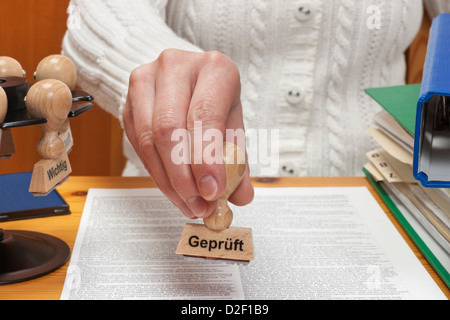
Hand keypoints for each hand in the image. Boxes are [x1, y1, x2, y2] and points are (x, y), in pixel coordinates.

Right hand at [123, 49, 253, 218]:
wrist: (185, 80)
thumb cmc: (214, 101)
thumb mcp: (233, 124)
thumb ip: (238, 160)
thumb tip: (241, 197)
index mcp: (213, 68)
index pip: (204, 115)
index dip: (206, 159)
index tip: (212, 191)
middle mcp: (176, 67)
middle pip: (169, 129)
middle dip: (184, 177)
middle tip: (199, 204)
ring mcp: (146, 82)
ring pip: (149, 140)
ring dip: (169, 181)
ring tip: (188, 203)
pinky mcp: (128, 101)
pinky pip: (138, 145)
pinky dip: (156, 174)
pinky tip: (173, 189)